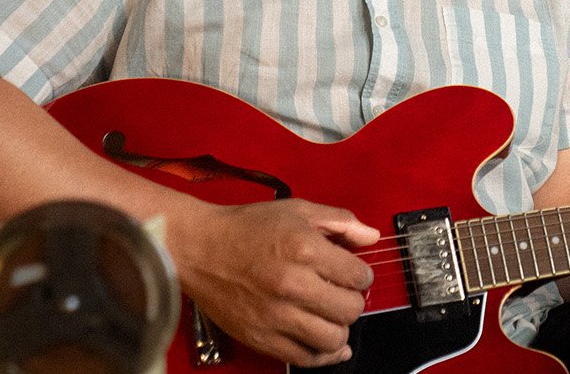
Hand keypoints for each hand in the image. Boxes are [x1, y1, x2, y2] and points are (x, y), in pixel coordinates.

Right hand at [172, 198, 379, 366]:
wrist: (198, 248)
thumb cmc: (246, 227)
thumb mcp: (297, 210)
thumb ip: (339, 221)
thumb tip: (371, 236)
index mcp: (304, 249)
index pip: (359, 276)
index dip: (361, 275)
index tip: (352, 273)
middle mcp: (292, 285)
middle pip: (351, 309)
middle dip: (352, 300)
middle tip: (340, 292)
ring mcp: (276, 315)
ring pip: (333, 338)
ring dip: (340, 328)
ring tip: (331, 315)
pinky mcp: (261, 337)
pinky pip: (305, 358)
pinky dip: (323, 355)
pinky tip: (328, 345)